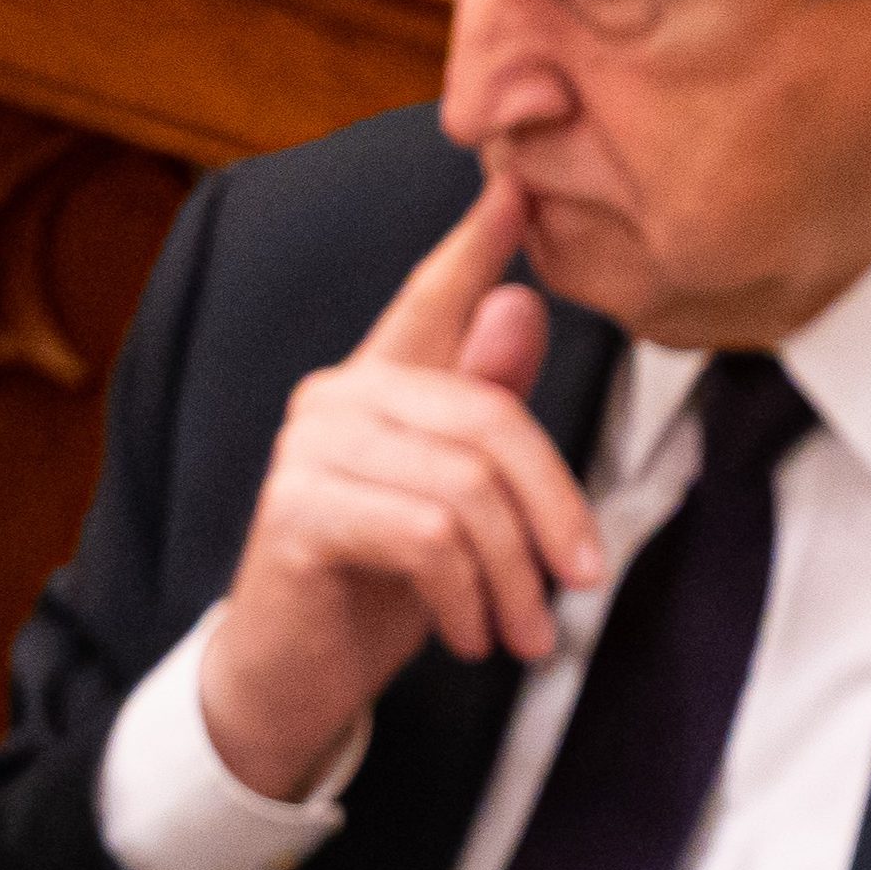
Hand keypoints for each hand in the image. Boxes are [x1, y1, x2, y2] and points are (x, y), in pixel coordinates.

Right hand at [198, 178, 605, 798]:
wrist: (288, 682)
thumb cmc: (378, 588)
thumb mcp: (455, 501)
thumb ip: (485, 409)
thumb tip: (523, 307)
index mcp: (380, 382)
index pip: (432, 295)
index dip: (476, 242)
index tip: (517, 186)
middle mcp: (336, 396)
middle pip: (490, 419)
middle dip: (554, 510)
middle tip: (582, 583)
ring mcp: (308, 449)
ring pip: (467, 489)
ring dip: (514, 576)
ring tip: (526, 634)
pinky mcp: (296, 512)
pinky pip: (428, 536)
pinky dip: (468, 597)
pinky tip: (470, 637)